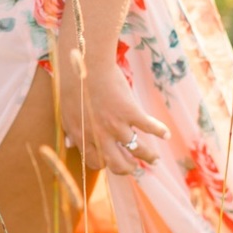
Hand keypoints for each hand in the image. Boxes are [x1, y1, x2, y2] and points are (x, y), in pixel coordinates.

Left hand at [58, 41, 168, 174]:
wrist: (86, 64)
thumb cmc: (74, 85)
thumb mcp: (66, 113)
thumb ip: (72, 131)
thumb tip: (70, 144)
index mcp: (82, 137)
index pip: (96, 163)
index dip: (107, 165)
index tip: (114, 162)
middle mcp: (100, 136)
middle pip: (118, 164)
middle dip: (128, 169)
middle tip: (135, 167)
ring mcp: (116, 126)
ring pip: (137, 150)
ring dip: (149, 156)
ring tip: (155, 159)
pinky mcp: (130, 112)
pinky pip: (149, 128)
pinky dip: (160, 131)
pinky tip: (166, 134)